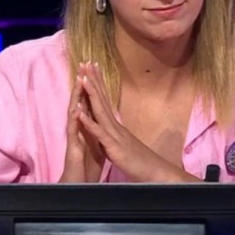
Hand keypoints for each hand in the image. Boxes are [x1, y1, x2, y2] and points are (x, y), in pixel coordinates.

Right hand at [59, 62, 104, 182]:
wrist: (77, 185)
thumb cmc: (87, 168)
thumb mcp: (98, 146)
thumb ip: (98, 133)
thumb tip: (102, 122)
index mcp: (87, 127)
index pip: (90, 103)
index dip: (93, 87)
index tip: (96, 70)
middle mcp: (79, 128)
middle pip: (80, 102)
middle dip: (83, 84)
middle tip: (84, 65)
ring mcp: (74, 137)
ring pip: (74, 112)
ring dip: (76, 96)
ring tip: (79, 79)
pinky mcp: (73, 147)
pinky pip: (74, 132)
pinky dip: (75, 120)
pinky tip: (77, 109)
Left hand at [78, 62, 193, 182]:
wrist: (154, 172)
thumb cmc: (140, 161)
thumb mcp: (123, 145)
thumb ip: (115, 135)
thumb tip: (109, 129)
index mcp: (115, 125)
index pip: (105, 100)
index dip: (97, 83)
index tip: (91, 68)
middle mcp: (115, 125)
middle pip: (102, 99)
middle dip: (93, 80)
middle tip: (85, 62)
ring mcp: (114, 134)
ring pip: (100, 110)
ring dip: (91, 93)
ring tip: (82, 78)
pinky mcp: (113, 146)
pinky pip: (99, 133)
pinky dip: (89, 122)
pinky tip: (80, 112)